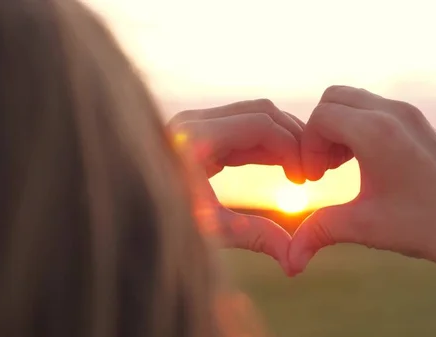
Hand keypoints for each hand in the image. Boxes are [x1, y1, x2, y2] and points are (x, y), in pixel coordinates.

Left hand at [168, 99, 304, 271]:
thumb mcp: (209, 229)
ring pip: (254, 115)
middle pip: (261, 112)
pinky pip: (242, 126)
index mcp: (195, 139)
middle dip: (293, 138)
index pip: (261, 125)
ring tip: (301, 171)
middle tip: (310, 173)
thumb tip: (294, 262)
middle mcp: (194, 122)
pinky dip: (266, 142)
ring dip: (282, 137)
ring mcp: (195, 122)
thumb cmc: (160, 221)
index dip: (292, 148)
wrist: (125, 209)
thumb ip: (254, 236)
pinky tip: (283, 166)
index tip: (306, 180)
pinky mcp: (198, 131)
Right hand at [289, 85, 435, 275]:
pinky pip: (373, 108)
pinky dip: (357, 127)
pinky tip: (363, 162)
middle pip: (333, 98)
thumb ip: (320, 231)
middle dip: (319, 131)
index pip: (320, 117)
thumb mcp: (365, 227)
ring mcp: (407, 113)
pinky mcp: (416, 121)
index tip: (314, 179)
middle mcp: (391, 113)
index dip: (307, 146)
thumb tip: (291, 259)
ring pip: (354, 100)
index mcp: (375, 132)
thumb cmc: (425, 223)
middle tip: (324, 168)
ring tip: (340, 165)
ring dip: (338, 127)